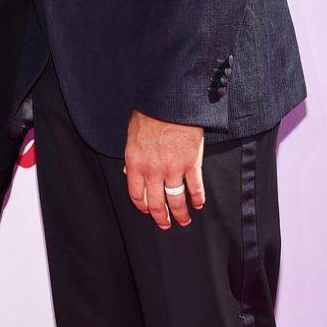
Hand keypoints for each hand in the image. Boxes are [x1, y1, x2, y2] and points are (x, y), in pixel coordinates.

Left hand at [124, 110, 204, 229]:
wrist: (171, 102)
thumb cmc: (150, 112)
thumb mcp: (131, 133)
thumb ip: (131, 156)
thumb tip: (128, 171)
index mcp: (135, 163)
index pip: (136, 194)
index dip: (142, 206)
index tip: (147, 211)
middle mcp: (153, 171)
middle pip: (156, 203)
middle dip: (161, 217)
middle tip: (165, 224)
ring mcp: (173, 169)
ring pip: (176, 200)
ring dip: (180, 214)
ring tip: (183, 220)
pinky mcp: (192, 164)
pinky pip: (195, 188)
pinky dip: (197, 199)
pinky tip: (198, 204)